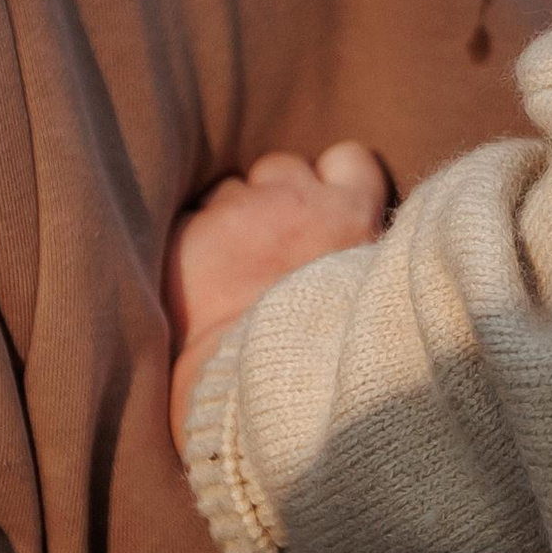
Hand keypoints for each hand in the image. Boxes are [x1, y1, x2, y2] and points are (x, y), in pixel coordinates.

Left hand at [165, 144, 389, 447]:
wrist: (266, 392)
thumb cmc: (327, 360)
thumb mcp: (367, 299)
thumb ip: (355, 254)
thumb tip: (347, 248)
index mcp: (351, 216)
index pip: (349, 160)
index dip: (330, 181)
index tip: (320, 210)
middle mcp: (298, 201)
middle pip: (281, 167)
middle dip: (272, 197)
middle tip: (267, 250)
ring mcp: (239, 212)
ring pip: (227, 191)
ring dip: (226, 220)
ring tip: (228, 274)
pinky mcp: (189, 231)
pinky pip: (183, 219)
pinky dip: (187, 246)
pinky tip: (195, 284)